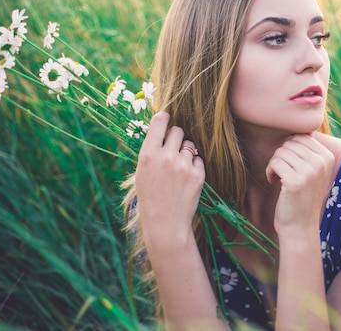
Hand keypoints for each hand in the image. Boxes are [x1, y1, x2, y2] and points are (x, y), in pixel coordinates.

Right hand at [134, 112, 204, 246]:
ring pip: (190, 145)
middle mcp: (165, 157)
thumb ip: (151, 150)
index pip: (159, 122)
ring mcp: (183, 165)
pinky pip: (198, 159)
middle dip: (176, 138)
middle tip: (172, 150)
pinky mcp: (197, 174)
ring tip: (178, 170)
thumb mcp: (142, 172)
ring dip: (186, 152)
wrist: (165, 223)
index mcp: (147, 155)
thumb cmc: (150, 197)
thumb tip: (162, 127)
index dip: (164, 118)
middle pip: (178, 130)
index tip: (166, 117)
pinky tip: (186, 180)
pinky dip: (194, 166)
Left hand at [265, 133, 334, 236]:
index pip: (301, 137)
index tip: (288, 164)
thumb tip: (300, 130)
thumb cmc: (302, 197)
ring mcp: (309, 172)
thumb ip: (308, 151)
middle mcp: (321, 163)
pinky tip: (273, 181)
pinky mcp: (295, 182)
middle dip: (281, 155)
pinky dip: (270, 171)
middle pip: (290, 143)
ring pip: (281, 152)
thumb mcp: (312, 172)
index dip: (289, 148)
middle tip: (281, 171)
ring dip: (274, 164)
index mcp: (328, 157)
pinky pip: (275, 162)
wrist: (300, 227)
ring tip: (278, 177)